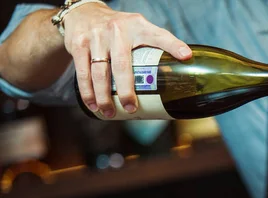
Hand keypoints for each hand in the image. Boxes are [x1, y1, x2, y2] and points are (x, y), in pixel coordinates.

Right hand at [62, 3, 191, 117]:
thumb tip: (184, 64)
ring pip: (99, 72)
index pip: (159, 35)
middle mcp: (117, 30)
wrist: (84, 12)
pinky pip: (82, 71)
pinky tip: (92, 104)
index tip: (186, 56)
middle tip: (131, 108)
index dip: (173, 45)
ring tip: (109, 112)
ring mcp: (96, 37)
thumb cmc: (119, 28)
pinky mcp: (79, 44)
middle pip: (122, 65)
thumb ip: (157, 44)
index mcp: (138, 26)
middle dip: (126, 90)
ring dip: (103, 96)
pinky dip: (87, 91)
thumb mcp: (139, 29)